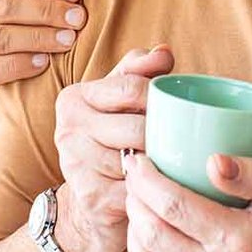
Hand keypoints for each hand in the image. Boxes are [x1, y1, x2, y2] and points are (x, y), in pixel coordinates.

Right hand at [51, 45, 174, 251]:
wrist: (92, 199)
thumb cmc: (114, 138)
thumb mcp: (121, 100)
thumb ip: (140, 70)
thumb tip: (163, 52)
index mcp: (74, 99)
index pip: (128, 88)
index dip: (160, 98)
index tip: (178, 108)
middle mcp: (67, 131)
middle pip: (135, 128)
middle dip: (164, 136)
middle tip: (185, 141)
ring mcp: (75, 166)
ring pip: (137, 161)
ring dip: (163, 165)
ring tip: (177, 163)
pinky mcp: (90, 198)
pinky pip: (137, 191)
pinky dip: (156, 190)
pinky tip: (165, 187)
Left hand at [122, 152, 251, 251]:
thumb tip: (212, 161)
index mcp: (241, 241)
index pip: (175, 206)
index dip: (148, 181)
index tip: (139, 161)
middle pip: (153, 233)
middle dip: (135, 199)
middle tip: (135, 176)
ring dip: (137, 228)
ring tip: (141, 203)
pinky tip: (156, 233)